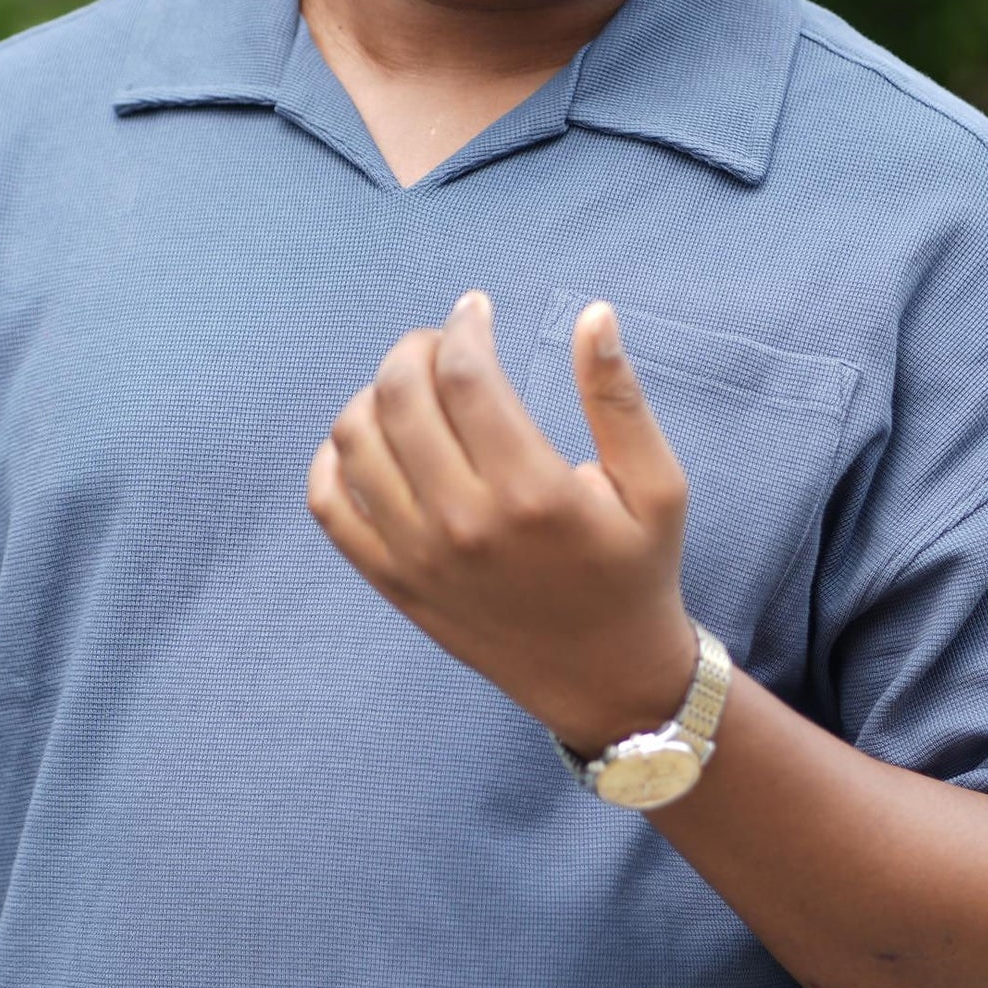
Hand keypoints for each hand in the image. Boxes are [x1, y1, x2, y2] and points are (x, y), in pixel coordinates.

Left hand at [307, 290, 698, 758]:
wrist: (604, 677)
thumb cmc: (637, 573)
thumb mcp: (657, 486)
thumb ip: (619, 399)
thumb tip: (593, 315)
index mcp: (532, 492)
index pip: (467, 376)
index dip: (465, 326)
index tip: (475, 310)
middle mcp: (464, 522)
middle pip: (401, 396)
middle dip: (416, 349)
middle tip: (441, 343)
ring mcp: (418, 556)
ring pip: (355, 440)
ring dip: (374, 393)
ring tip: (412, 388)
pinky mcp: (393, 582)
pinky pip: (329, 506)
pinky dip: (333, 459)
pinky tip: (370, 439)